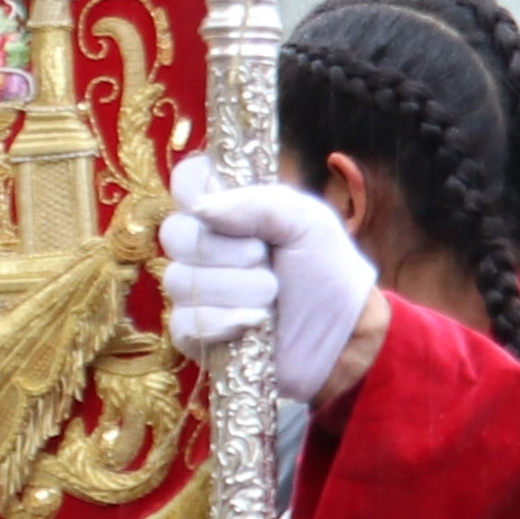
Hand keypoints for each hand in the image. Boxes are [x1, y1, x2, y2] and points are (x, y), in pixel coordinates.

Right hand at [159, 159, 384, 412]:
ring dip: (235, 290)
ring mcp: (194, 291)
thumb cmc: (327, 275)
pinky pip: (187, 321)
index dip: (195, 189)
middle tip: (263, 259)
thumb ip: (259, 204)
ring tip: (271, 299)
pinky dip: (226, 322)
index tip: (221, 210)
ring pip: (181, 280)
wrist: (344, 336)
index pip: (186, 182)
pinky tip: (255, 325)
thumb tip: (201, 207)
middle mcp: (204, 247)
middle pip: (176, 233)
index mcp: (230, 211)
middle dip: (225, 250)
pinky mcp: (193, 334)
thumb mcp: (309, 223)